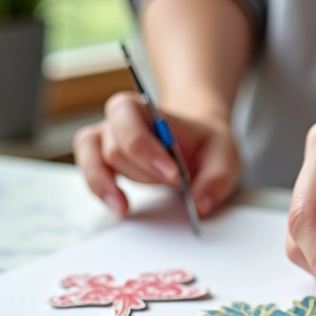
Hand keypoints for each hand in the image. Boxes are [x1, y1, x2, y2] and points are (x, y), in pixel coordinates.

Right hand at [74, 92, 240, 216]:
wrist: (195, 147)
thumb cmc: (205, 146)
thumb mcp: (224, 156)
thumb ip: (216, 179)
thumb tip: (200, 206)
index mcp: (145, 108)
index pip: (130, 121)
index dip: (147, 151)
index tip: (174, 175)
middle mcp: (118, 122)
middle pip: (116, 149)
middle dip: (144, 172)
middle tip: (173, 185)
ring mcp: (106, 142)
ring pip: (100, 164)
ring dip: (125, 184)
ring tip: (135, 203)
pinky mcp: (101, 163)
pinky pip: (91, 175)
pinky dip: (102, 192)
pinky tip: (122, 207)